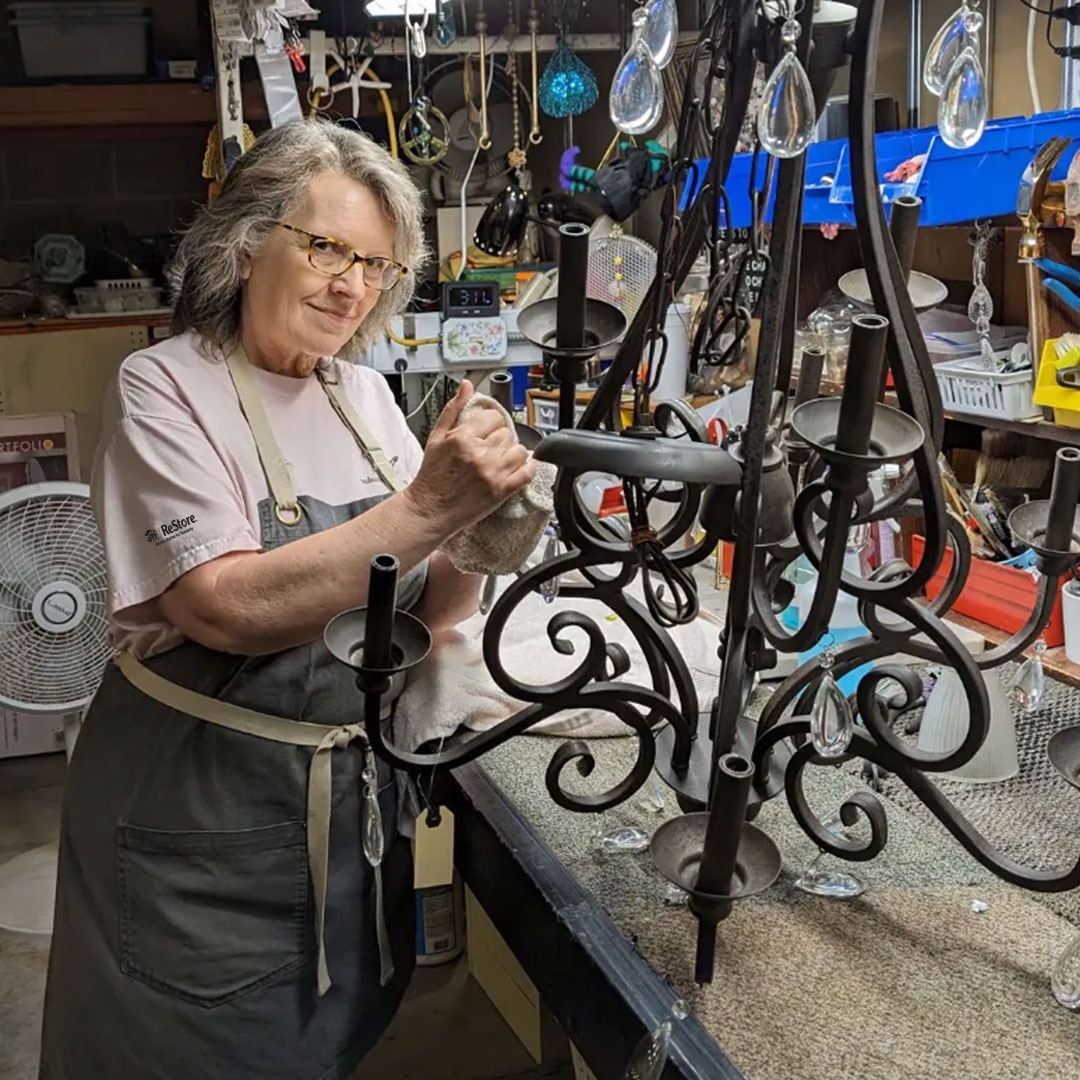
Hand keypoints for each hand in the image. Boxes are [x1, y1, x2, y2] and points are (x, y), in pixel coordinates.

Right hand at [405, 380, 535, 535]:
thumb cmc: (432, 476)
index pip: (493, 417)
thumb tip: (467, 386)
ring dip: (512, 454)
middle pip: (507, 433)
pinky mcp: (502, 490)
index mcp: (463, 438)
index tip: (485, 432)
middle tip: (488, 450)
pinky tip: (515, 470)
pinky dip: (526, 469)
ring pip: (520, 450)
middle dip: (499, 440)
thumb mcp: (436, 437)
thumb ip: (454, 409)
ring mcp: (493, 473)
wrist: (430, 509)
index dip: (490, 423)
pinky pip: (527, 472)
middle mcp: (480, 454)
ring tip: (499, 461)